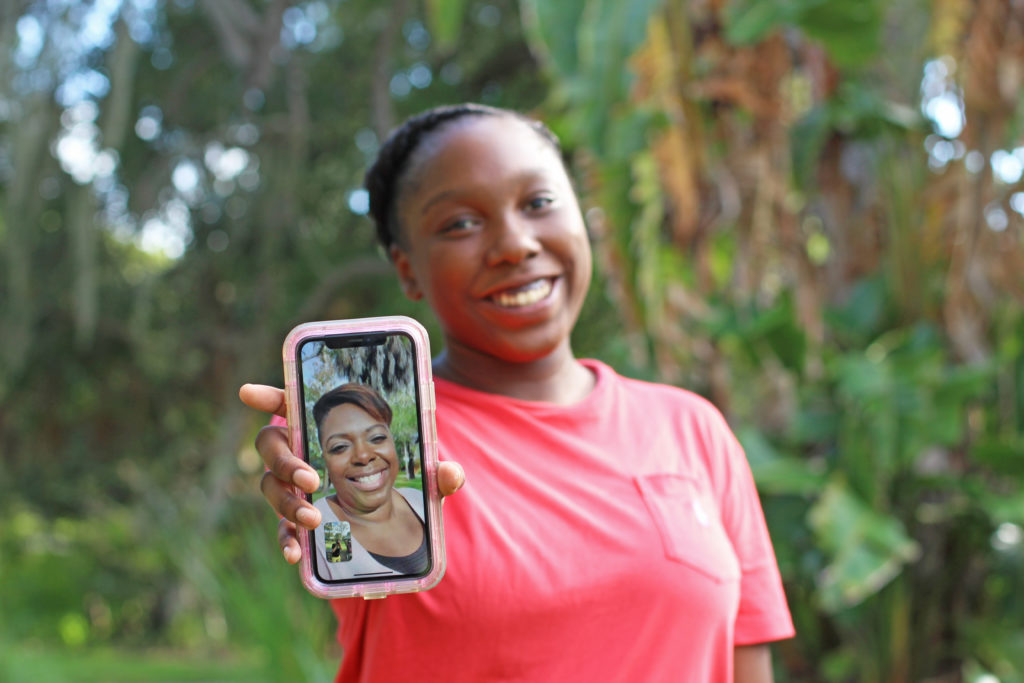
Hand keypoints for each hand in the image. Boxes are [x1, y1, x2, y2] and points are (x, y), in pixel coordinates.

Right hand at [238, 383, 465, 563]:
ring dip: (286, 502)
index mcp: (323, 423)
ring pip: (271, 485)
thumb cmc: (397, 472)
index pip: (290, 400)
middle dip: (285, 461)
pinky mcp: (297, 516)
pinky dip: (286, 539)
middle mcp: (300, 449)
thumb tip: (451, 473)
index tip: (251, 393)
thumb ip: (438, 470)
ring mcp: (293, 484)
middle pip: (271, 444)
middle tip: (312, 478)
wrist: (389, 509)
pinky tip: (296, 554)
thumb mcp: (423, 470)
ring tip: (313, 518)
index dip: (269, 395)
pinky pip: (281, 527)